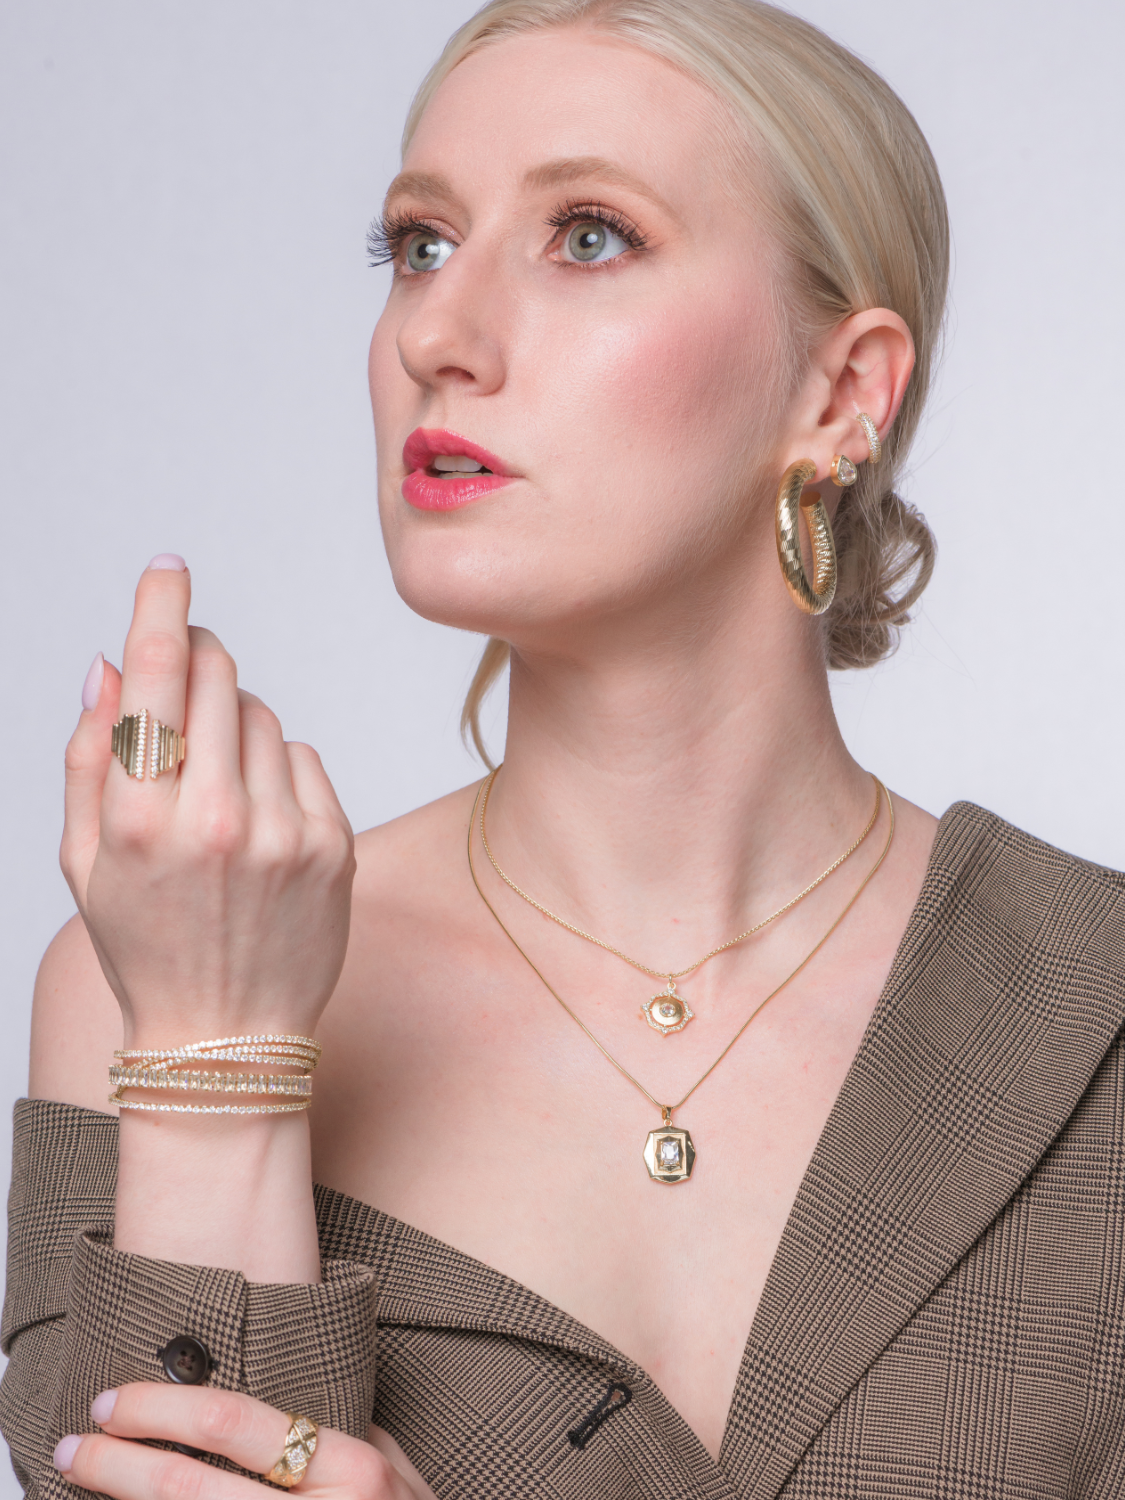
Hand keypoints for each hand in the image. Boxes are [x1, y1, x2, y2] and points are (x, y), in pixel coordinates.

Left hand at [53, 1385, 436, 1499]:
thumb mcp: (399, 1474)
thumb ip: (347, 1437)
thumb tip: (281, 1396)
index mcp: (353, 1470)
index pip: (235, 1422)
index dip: (162, 1408)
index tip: (115, 1400)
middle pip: (192, 1488)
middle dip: (120, 1465)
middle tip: (75, 1446)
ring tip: (89, 1484)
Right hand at [61, 558, 355, 1046]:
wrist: (226, 1037)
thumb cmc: (146, 946)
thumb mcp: (85, 862)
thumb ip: (90, 757)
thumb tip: (108, 664)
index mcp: (142, 820)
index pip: (155, 679)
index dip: (161, 609)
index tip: (170, 569)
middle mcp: (217, 819)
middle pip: (216, 680)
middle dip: (197, 665)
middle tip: (185, 679)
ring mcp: (284, 832)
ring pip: (264, 717)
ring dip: (236, 729)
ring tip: (218, 795)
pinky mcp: (334, 845)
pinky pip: (305, 759)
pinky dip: (280, 772)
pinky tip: (260, 825)